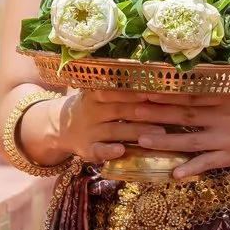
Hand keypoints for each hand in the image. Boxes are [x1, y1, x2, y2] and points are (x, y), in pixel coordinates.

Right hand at [32, 88, 168, 165]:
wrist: (61, 128)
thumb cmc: (94, 108)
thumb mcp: (100, 96)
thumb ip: (121, 90)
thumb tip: (157, 78)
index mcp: (96, 94)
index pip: (117, 90)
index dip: (135, 90)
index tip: (155, 89)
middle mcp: (92, 111)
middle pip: (119, 109)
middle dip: (144, 111)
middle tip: (168, 112)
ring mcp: (89, 131)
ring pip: (115, 130)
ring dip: (136, 131)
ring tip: (160, 133)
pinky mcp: (87, 149)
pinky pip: (98, 150)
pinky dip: (109, 151)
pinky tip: (122, 150)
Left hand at [127, 93, 229, 179]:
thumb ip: (217, 89)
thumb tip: (190, 77)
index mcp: (226, 98)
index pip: (191, 94)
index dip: (167, 92)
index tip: (144, 88)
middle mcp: (225, 117)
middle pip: (185, 115)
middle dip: (158, 113)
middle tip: (133, 110)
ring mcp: (227, 139)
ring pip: (191, 140)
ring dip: (165, 140)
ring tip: (142, 139)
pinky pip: (208, 163)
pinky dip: (192, 168)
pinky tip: (175, 174)